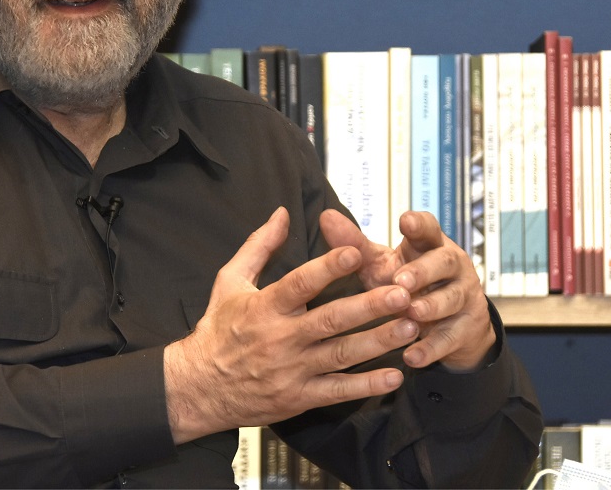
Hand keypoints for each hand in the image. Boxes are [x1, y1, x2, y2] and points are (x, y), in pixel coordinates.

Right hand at [163, 207, 420, 443]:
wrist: (199, 387)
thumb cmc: (218, 329)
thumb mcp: (230, 281)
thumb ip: (259, 245)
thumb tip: (282, 212)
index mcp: (264, 307)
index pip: (300, 284)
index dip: (328, 267)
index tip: (356, 251)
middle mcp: (280, 338)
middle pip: (331, 319)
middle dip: (369, 306)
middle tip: (403, 293)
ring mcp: (292, 370)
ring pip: (342, 354)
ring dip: (378, 341)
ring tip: (411, 327)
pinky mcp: (299, 397)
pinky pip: (338, 391)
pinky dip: (367, 386)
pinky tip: (394, 376)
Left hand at [319, 209, 495, 372]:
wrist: (449, 322)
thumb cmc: (407, 284)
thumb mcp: (382, 265)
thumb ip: (356, 245)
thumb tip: (326, 217)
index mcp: (430, 245)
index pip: (428, 228)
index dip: (419, 224)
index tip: (405, 221)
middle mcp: (452, 266)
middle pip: (444, 260)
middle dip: (423, 270)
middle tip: (402, 281)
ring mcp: (463, 296)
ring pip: (452, 298)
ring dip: (431, 306)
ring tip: (412, 312)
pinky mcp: (465, 328)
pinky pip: (450, 338)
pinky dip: (430, 348)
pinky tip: (411, 356)